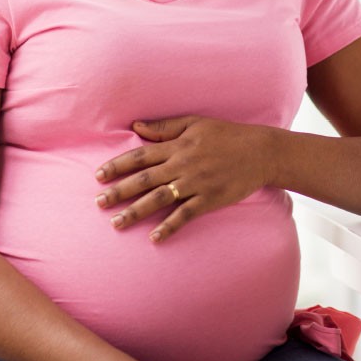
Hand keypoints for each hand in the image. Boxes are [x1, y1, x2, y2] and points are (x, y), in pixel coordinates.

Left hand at [93, 116, 277, 242]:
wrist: (261, 151)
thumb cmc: (227, 135)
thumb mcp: (196, 123)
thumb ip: (165, 127)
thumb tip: (136, 126)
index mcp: (178, 145)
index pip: (141, 155)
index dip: (118, 165)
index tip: (98, 175)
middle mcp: (183, 164)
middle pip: (144, 179)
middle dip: (119, 191)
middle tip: (99, 203)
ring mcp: (196, 183)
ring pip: (160, 198)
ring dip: (136, 211)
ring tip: (117, 223)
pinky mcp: (210, 199)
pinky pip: (185, 214)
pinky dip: (169, 226)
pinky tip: (154, 237)